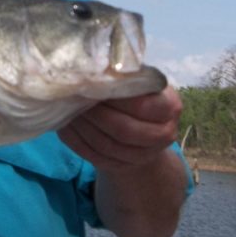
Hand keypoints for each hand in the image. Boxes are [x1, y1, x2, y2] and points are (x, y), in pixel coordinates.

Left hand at [57, 85, 181, 173]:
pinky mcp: (123, 166)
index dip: (114, 98)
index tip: (92, 85)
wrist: (140, 122)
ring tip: (68, 110)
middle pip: (124, 130)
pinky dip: (77, 142)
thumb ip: (124, 76)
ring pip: (107, 146)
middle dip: (95, 115)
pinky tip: (66, 126)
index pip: (141, 106)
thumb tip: (95, 70)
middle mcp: (164, 134)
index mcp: (170, 106)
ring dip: (83, 128)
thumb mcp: (137, 78)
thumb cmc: (136, 92)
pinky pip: (96, 157)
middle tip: (75, 99)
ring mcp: (145, 155)